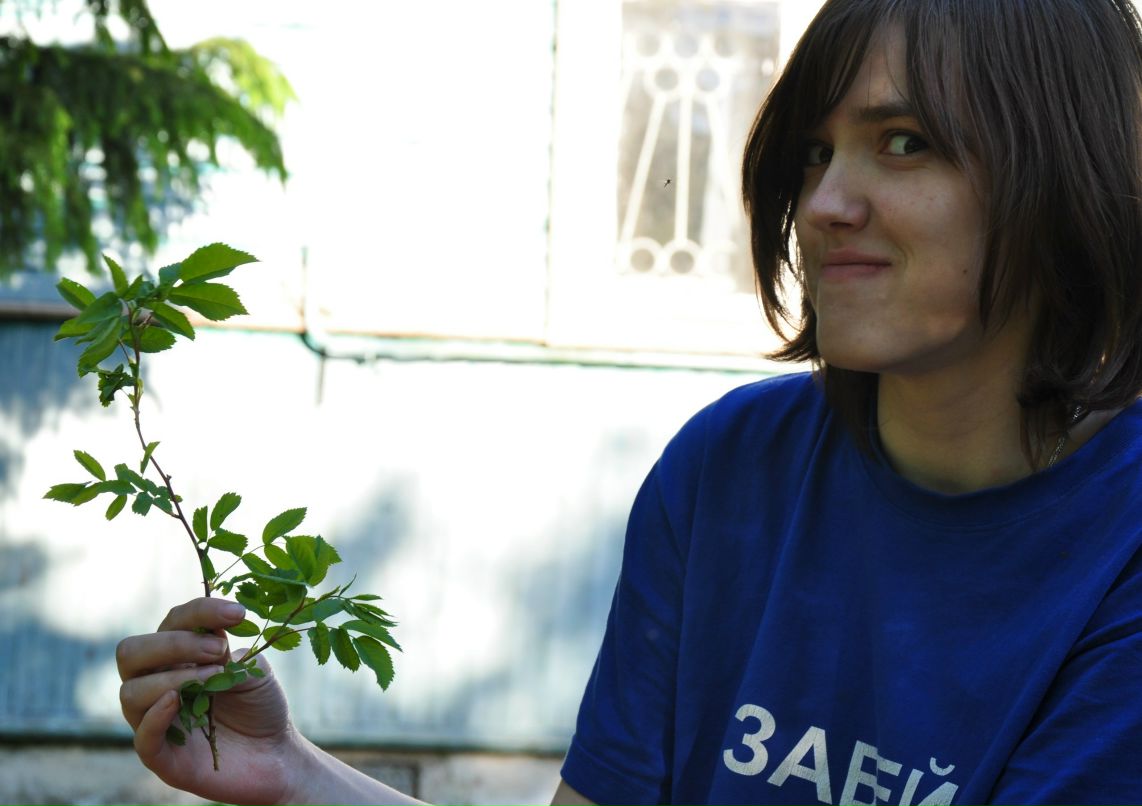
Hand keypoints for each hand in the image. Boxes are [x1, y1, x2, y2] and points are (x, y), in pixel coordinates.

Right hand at [117, 597, 306, 805]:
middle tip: (218, 649)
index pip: (172, 623)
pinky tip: (177, 701)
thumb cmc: (261, 707)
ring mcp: (155, 721)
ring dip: (172, 678)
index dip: (200, 612)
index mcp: (179, 658)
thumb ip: (228, 653)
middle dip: (173, 643)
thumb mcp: (254, 670)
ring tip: (215, 677)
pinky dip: (155, 716)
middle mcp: (158, 685)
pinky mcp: (162, 757)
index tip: (237, 613)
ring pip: (130, 692)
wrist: (276, 755)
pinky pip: (141, 737)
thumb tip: (210, 639)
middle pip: (132, 653)